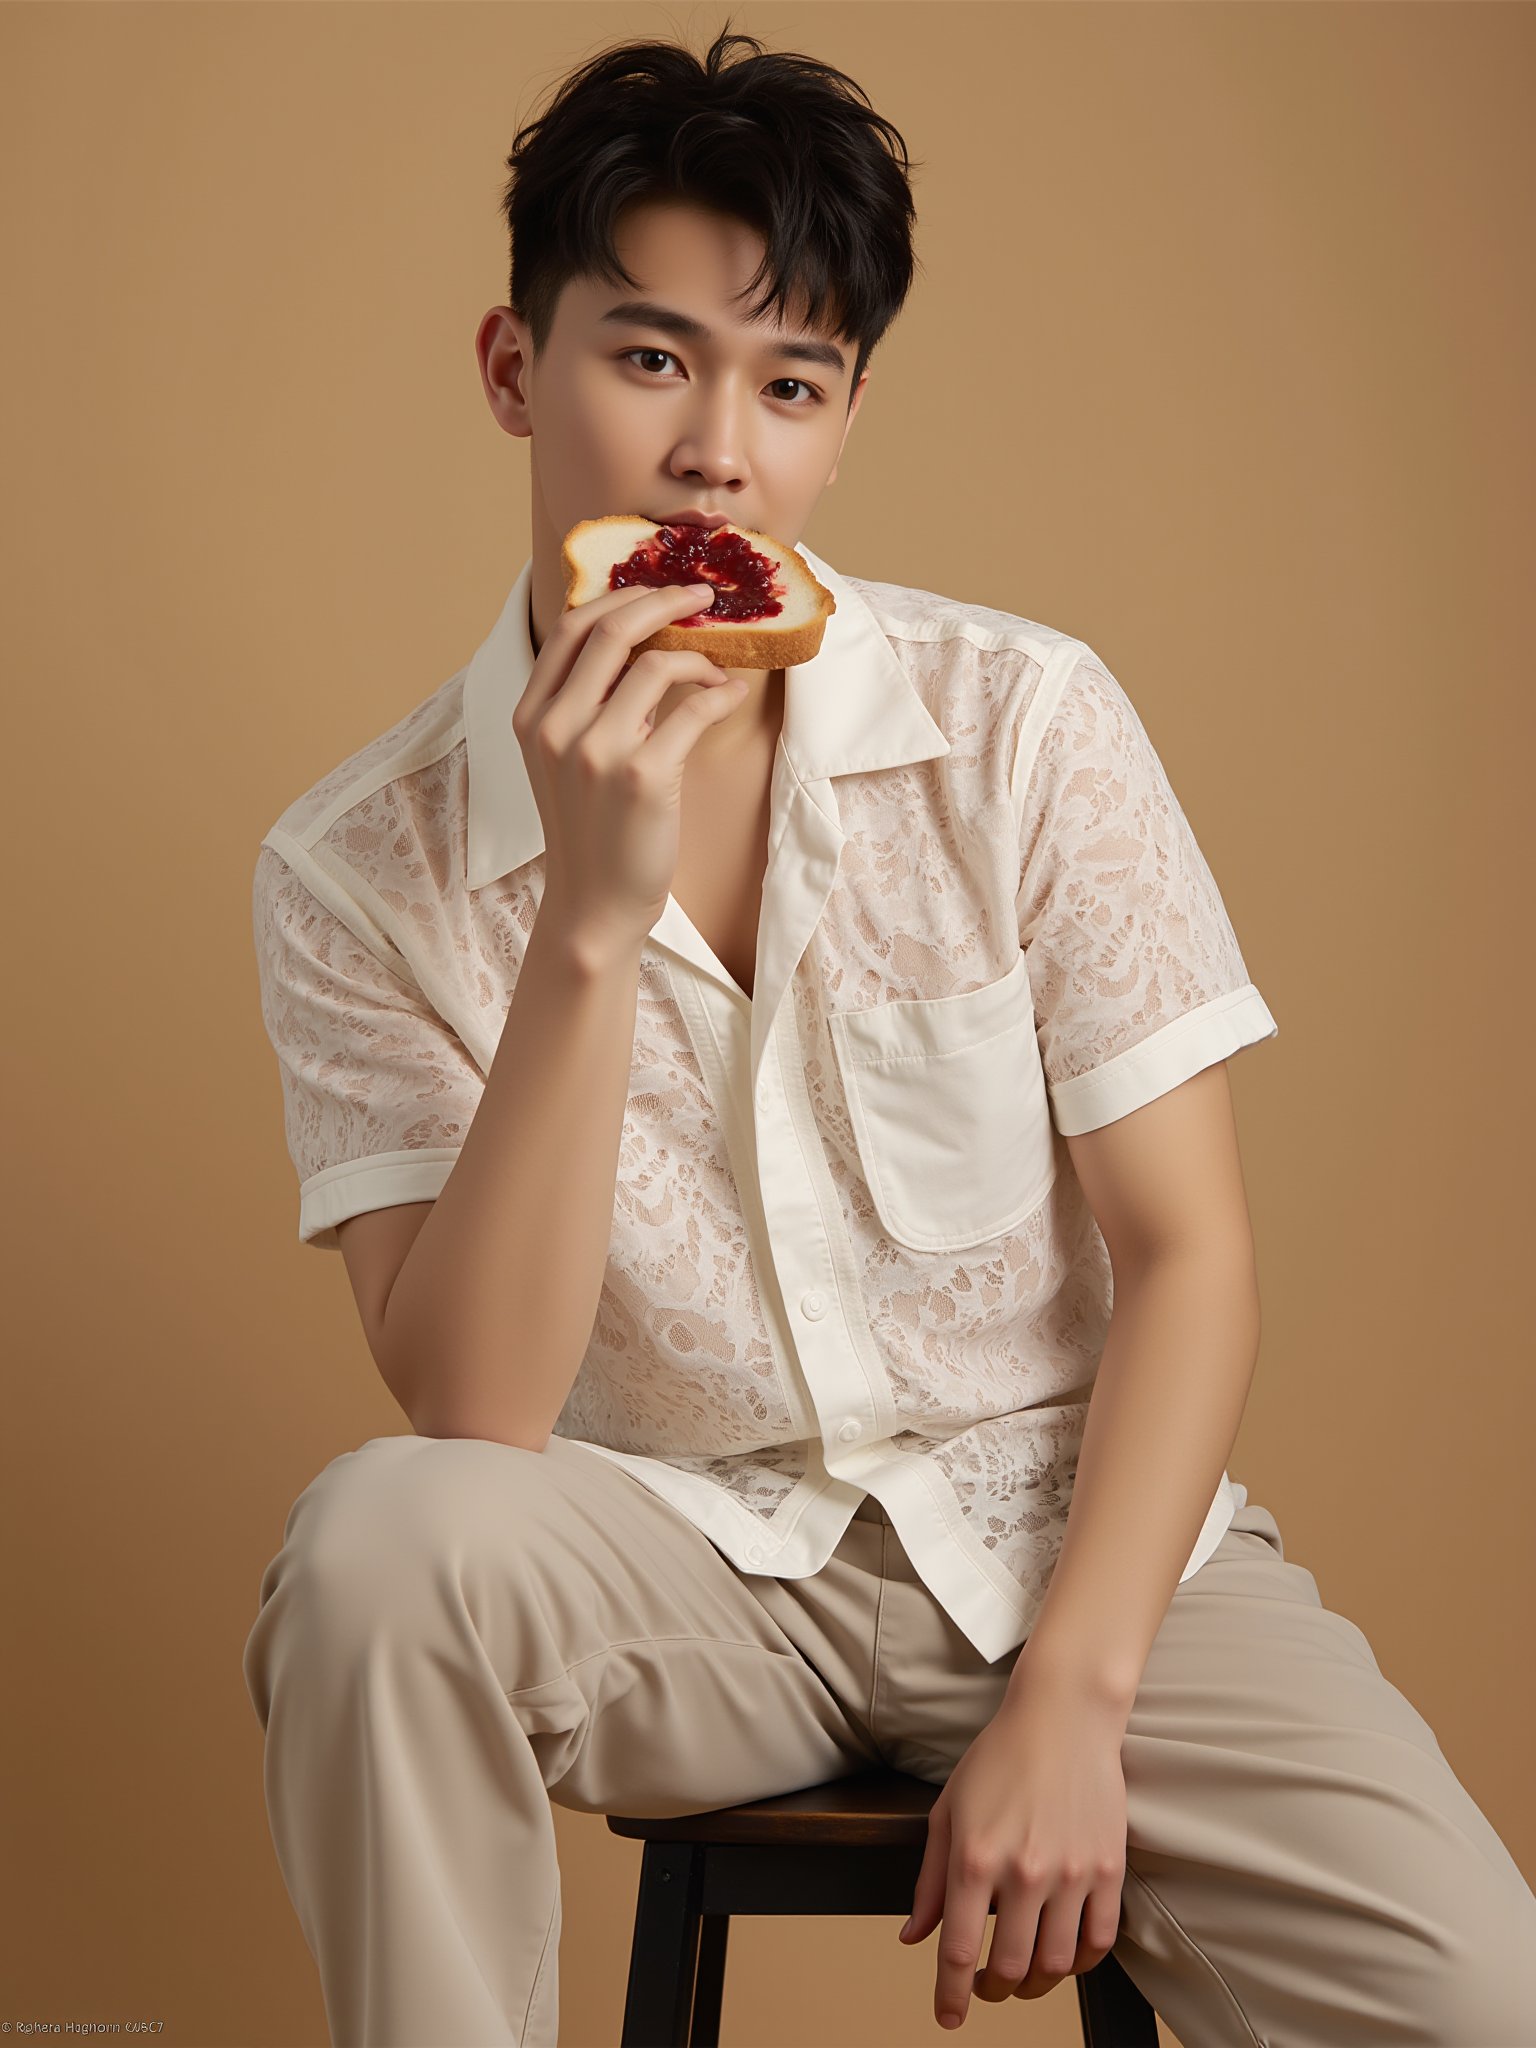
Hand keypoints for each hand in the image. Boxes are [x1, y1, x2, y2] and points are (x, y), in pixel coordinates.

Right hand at [513, 579, 744, 953]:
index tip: (657, 589)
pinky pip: (692, 709)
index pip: (568, 626)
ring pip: (656, 665)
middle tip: (703, 597)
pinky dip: (720, 694)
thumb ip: (586, 704)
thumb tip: (642, 643)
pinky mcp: (642, 777)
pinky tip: (732, 694)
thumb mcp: (565, 760)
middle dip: (663, 601)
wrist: (593, 905)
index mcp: (531, 715)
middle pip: (610, 629)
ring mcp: (596, 751)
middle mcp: (556, 726)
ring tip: (718, 670)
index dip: (618, 596)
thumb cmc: (589, 831)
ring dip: (698, 657)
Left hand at [897, 1658, 1129, 2029]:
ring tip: (1023, 1975)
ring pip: (1056, 1966)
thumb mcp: (948, 1811)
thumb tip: (913, 1937)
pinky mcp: (1109, 1868)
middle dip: (992, 1992)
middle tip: (986, 1988)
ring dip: (1035, 1985)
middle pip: (1011, 1971)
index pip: (960, 1953)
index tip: (948, 2017)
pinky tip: (1064, 1956)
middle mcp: (1024, 1872)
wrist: (1063, 1717)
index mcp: (976, 1858)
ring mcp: (1072, 1873)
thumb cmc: (999, 1757)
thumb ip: (931, 1881)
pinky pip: (1098, 1941)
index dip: (951, 1996)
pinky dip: (1080, 1963)